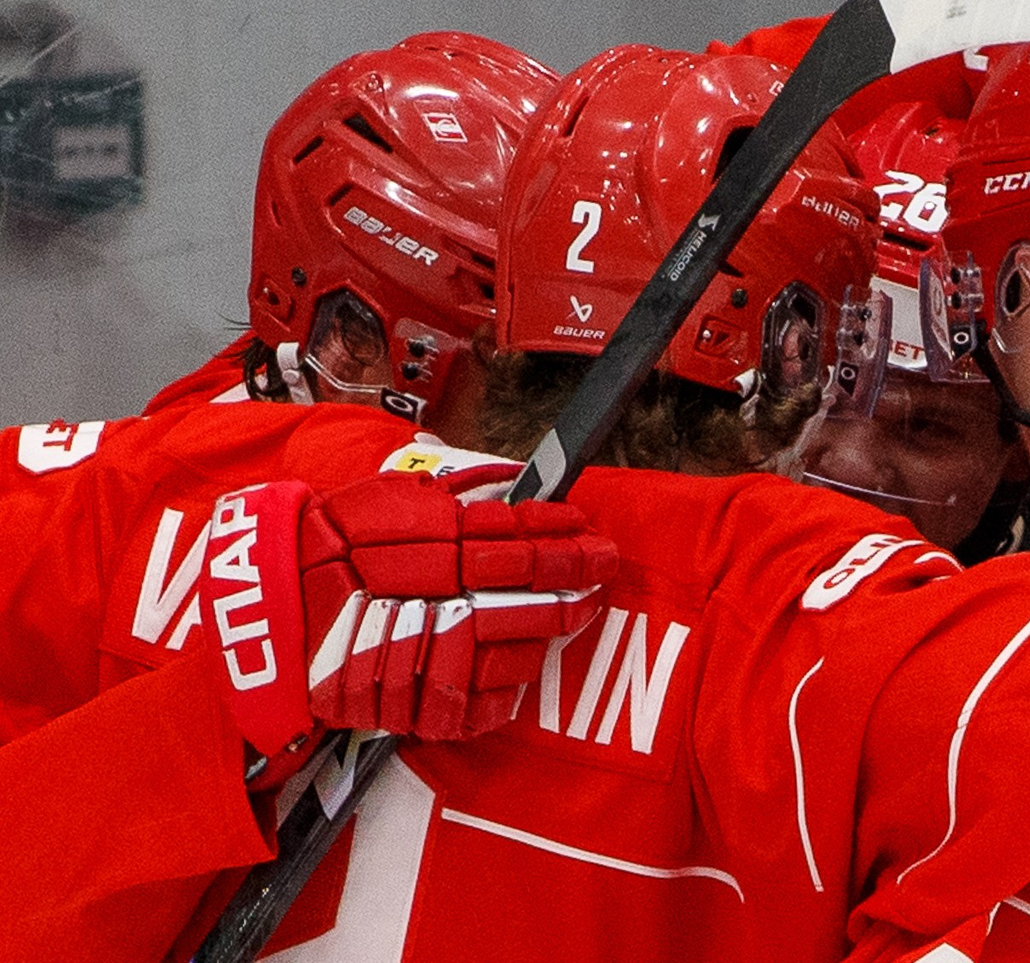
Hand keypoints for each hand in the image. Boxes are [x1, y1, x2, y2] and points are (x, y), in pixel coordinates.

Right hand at [196, 471, 618, 774]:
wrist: (261, 612)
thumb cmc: (326, 543)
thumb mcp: (390, 495)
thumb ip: (455, 495)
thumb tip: (513, 487)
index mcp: (427, 542)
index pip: (515, 534)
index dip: (562, 533)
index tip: (592, 531)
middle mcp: (430, 597)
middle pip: (524, 589)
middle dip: (574, 579)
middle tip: (604, 569)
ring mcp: (418, 655)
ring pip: (510, 647)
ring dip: (549, 632)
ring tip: (573, 615)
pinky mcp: (405, 706)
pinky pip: (476, 705)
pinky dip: (506, 689)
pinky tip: (523, 668)